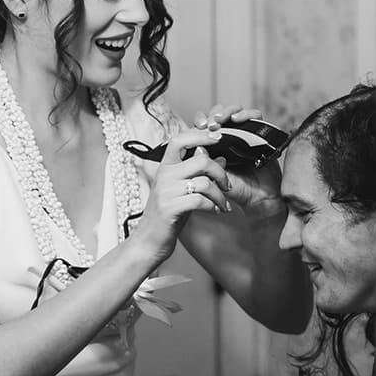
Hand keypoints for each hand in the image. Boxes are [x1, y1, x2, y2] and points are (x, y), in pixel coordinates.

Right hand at [132, 127, 231, 261]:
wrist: (149, 240)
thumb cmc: (167, 214)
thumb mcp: (183, 190)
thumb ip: (199, 174)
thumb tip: (221, 159)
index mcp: (166, 167)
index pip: (179, 140)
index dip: (200, 135)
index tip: (217, 137)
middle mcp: (164, 175)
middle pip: (201, 160)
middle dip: (220, 173)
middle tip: (227, 186)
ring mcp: (166, 191)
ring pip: (204, 182)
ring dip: (220, 195)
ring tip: (223, 205)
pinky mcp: (170, 208)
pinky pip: (200, 200)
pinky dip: (213, 206)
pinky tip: (215, 211)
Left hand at [192, 104, 284, 216]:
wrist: (259, 197)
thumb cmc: (236, 189)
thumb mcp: (215, 177)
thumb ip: (206, 164)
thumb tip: (197, 147)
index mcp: (214, 144)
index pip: (204, 125)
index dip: (200, 121)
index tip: (199, 126)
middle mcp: (229, 136)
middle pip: (218, 114)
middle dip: (213, 115)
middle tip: (210, 123)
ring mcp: (245, 133)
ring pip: (235, 111)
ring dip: (227, 111)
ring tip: (221, 119)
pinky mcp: (260, 132)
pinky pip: (255, 116)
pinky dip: (247, 114)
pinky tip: (238, 119)